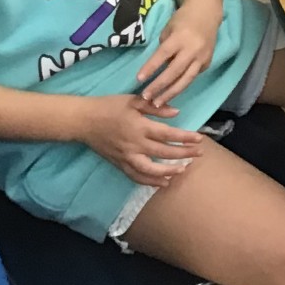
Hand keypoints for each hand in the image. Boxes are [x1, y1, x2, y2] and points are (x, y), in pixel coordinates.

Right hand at [81, 94, 203, 186]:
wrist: (84, 121)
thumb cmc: (109, 107)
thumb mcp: (134, 101)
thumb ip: (156, 108)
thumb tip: (177, 113)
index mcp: (140, 127)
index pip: (168, 135)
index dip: (185, 138)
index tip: (200, 139)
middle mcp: (134, 145)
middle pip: (163, 153)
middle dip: (183, 155)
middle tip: (199, 154)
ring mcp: (126, 157)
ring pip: (150, 170)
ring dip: (168, 172)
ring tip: (183, 170)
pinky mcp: (119, 164)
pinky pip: (136, 176)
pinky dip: (150, 182)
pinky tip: (162, 183)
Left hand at [137, 0, 220, 106]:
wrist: (207, 14)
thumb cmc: (183, 19)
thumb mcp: (168, 29)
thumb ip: (164, 48)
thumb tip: (158, 67)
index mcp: (180, 38)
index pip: (163, 55)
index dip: (151, 68)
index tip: (139, 79)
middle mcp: (192, 49)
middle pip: (174, 71)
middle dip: (159, 86)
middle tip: (146, 98)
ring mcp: (202, 57)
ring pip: (186, 80)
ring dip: (171, 93)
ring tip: (158, 103)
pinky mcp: (207, 63)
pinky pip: (192, 77)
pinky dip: (181, 86)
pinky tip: (171, 94)